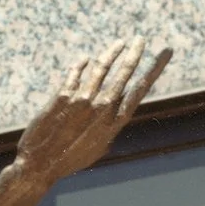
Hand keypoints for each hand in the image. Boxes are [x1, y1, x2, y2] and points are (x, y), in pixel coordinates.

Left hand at [13, 39, 173, 187]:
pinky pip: (75, 73)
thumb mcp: (96, 148)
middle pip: (123, 74)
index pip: (139, 90)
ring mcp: (81, 101)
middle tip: (141, 39)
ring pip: (101, 68)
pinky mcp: (62, 97)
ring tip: (120, 42)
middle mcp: (101, 109)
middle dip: (134, 54)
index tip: (165, 54)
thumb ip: (107, 128)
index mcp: (113, 123)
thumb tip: (114, 116)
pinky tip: (86, 59)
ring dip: (111, 53)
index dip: (154, 69)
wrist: (39, 166)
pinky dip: (81, 65)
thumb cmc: (69, 160)